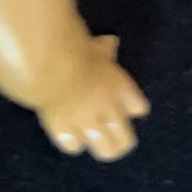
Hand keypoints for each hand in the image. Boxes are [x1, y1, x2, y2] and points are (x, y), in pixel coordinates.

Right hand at [39, 36, 148, 161]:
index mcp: (121, 90)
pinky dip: (73, 140)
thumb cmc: (78, 49)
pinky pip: (74, 146)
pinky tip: (69, 134)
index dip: (132, 107)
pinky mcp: (65, 132)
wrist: (52, 65)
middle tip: (114, 136)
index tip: (126, 104)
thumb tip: (111, 42)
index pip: (139, 108)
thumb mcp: (96, 45)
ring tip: (95, 141)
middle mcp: (109, 112)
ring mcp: (88, 125)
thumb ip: (105, 49)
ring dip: (102, 145)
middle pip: (126, 140)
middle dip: (122, 139)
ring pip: (105, 149)